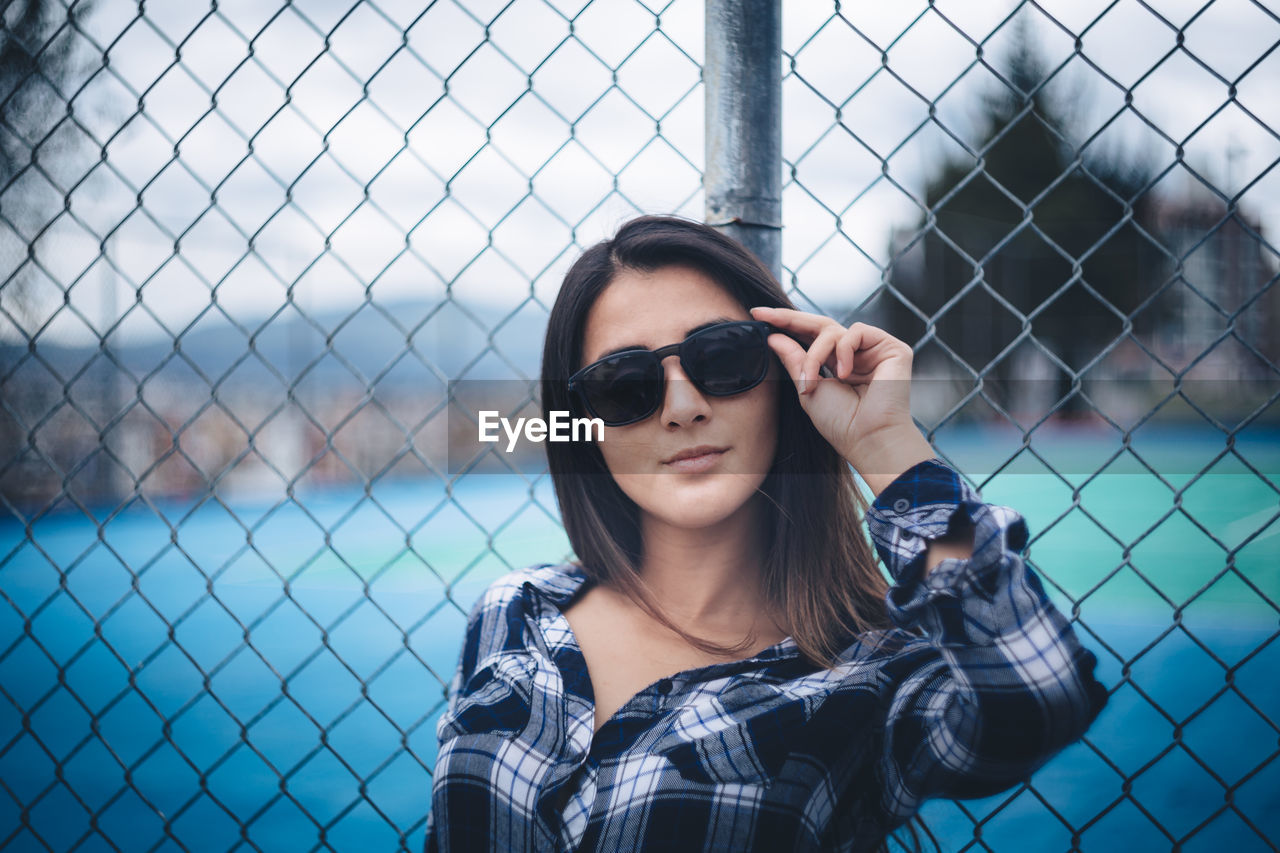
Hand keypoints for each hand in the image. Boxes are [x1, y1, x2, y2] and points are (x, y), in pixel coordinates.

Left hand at [749, 306, 933, 493]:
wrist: (867, 438)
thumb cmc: (840, 423)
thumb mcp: (807, 387)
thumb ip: (794, 359)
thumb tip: (774, 336)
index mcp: (837, 365)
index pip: (811, 337)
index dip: (786, 325)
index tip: (757, 315)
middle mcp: (855, 354)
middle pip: (820, 325)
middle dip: (789, 319)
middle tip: (764, 315)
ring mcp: (874, 350)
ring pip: (833, 331)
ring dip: (815, 354)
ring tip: (811, 382)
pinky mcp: (892, 348)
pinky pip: (857, 332)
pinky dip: (844, 350)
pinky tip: (845, 375)